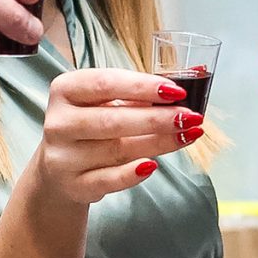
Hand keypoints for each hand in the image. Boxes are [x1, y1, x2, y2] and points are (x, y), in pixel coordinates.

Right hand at [24, 68, 196, 205]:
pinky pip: (107, 180)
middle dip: (158, 118)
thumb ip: (144, 91)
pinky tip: (153, 166)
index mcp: (66, 90)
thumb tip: (198, 73)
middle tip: (191, 117)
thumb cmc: (92, 126)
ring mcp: (63, 156)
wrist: (59, 171)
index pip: (105, 83)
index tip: (177, 91)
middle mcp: (59, 122)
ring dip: (158, 143)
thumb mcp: (108, 102)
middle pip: (113, 119)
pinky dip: (131, 174)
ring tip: (187, 135)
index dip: (143, 86)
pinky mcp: (73, 185)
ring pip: (116, 149)